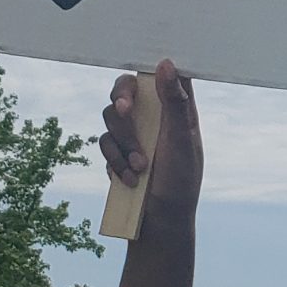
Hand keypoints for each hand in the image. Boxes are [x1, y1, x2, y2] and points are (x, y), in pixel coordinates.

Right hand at [100, 61, 202, 221]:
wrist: (160, 223)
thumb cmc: (181, 181)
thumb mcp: (181, 141)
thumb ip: (175, 104)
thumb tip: (166, 64)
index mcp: (177, 109)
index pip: (164, 74)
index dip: (152, 65)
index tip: (144, 66)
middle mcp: (155, 116)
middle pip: (128, 88)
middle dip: (121, 97)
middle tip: (125, 110)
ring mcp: (134, 132)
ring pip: (111, 115)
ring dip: (123, 142)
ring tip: (140, 167)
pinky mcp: (118, 150)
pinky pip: (104, 142)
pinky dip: (114, 160)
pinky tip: (129, 179)